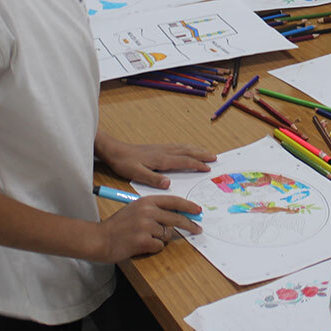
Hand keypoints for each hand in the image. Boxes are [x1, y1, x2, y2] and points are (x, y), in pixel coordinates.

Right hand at [96, 196, 204, 262]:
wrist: (100, 238)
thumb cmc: (117, 226)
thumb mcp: (135, 210)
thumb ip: (153, 210)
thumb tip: (175, 216)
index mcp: (146, 201)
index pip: (173, 201)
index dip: (188, 206)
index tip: (198, 211)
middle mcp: (147, 211)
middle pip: (176, 218)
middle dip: (189, 224)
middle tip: (198, 229)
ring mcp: (145, 226)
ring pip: (167, 235)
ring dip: (160, 239)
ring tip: (145, 238)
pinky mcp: (143, 241)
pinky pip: (159, 246)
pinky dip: (153, 248)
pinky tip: (140, 245)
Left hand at [99, 138, 215, 188]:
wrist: (114, 150)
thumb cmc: (124, 163)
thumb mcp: (136, 173)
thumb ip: (152, 179)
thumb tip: (168, 184)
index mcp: (161, 159)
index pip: (184, 161)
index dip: (197, 164)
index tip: (208, 168)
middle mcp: (164, 152)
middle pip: (187, 152)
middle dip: (202, 154)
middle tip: (215, 157)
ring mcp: (161, 149)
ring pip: (183, 147)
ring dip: (196, 149)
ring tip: (206, 151)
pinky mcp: (157, 148)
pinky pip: (177, 146)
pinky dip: (186, 147)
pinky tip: (187, 149)